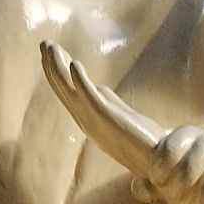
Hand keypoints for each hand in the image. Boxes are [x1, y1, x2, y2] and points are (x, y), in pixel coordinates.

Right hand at [41, 42, 167, 180]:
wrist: (158, 161)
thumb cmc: (141, 141)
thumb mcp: (119, 115)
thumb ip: (107, 102)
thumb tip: (100, 88)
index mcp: (88, 118)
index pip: (67, 92)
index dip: (57, 72)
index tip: (51, 52)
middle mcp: (87, 119)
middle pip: (63, 89)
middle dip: (53, 66)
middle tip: (45, 43)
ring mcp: (95, 119)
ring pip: (70, 91)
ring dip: (59, 68)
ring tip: (52, 47)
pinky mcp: (108, 118)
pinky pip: (91, 97)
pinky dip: (81, 81)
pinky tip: (75, 64)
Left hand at [136, 125, 203, 203]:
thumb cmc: (180, 172)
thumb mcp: (163, 173)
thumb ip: (147, 183)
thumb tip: (140, 189)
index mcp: (185, 135)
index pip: (170, 148)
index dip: (161, 168)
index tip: (159, 182)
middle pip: (192, 165)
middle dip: (181, 187)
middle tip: (178, 199)